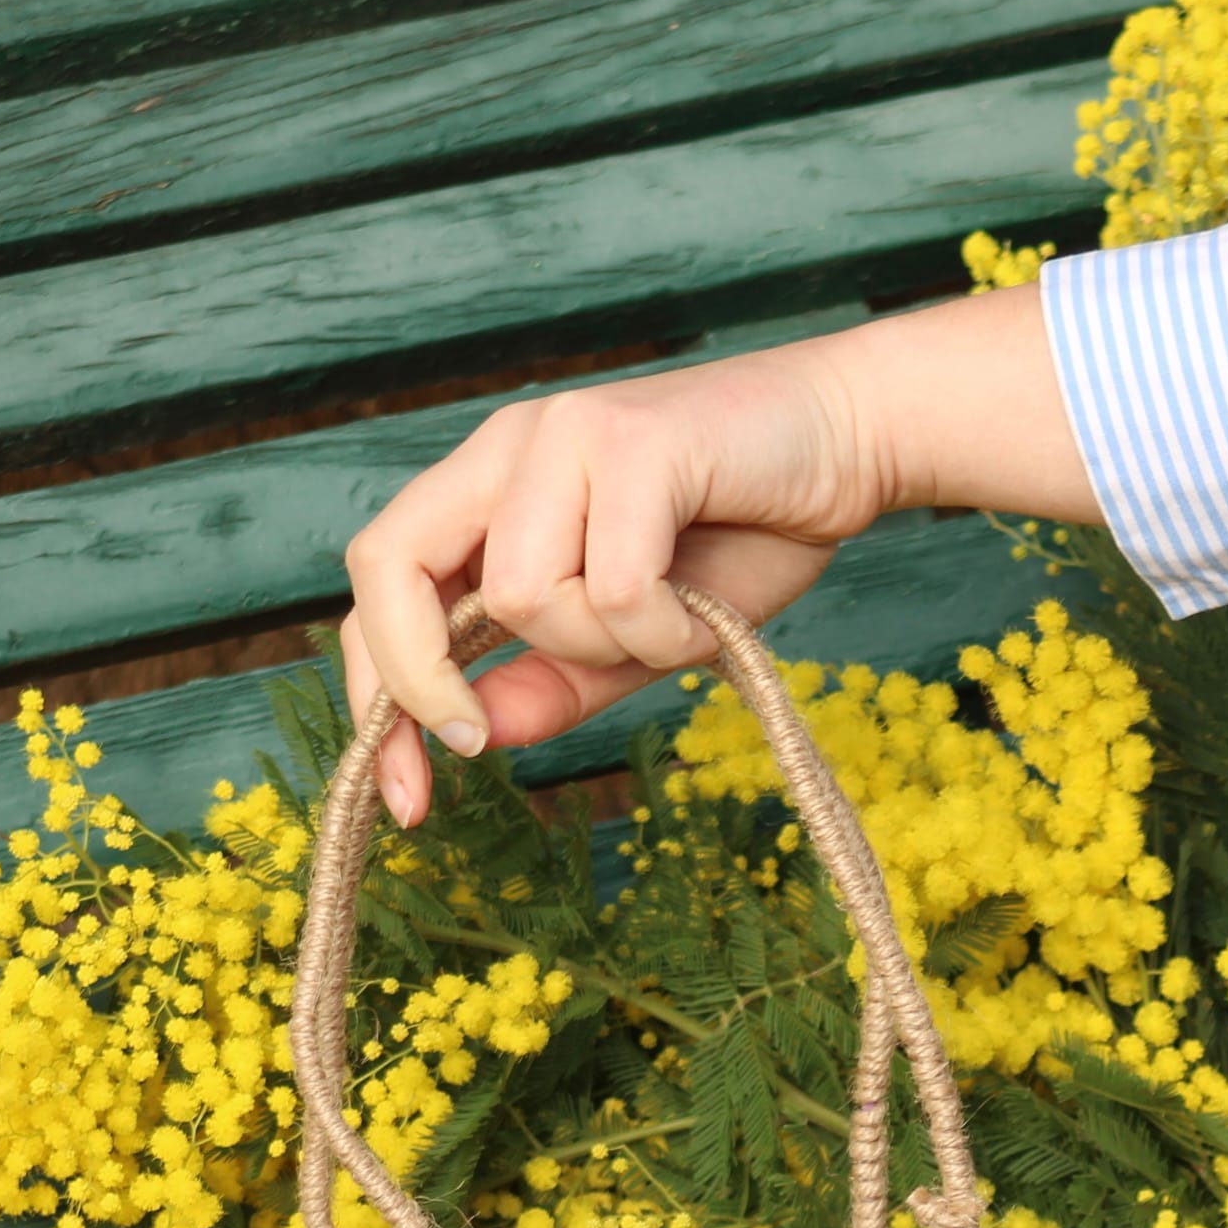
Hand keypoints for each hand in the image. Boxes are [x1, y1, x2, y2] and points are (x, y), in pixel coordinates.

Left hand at [340, 281, 1094, 823]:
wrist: (852, 443)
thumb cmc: (742, 535)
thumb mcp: (631, 640)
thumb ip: (551, 681)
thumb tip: (477, 731)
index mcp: (491, 488)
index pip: (380, 583)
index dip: (375, 691)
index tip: (408, 793)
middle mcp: (510, 448)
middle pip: (388, 566)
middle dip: (417, 678)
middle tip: (471, 742)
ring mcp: (564, 434)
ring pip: (518, 593)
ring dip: (597, 645)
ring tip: (668, 626)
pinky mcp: (632, 439)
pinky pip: (612, 587)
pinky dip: (662, 631)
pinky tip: (704, 616)